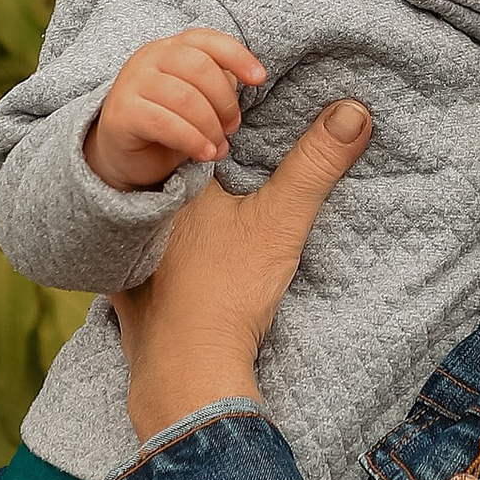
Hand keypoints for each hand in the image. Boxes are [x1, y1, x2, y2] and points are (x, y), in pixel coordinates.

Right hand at [88, 25, 268, 187]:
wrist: (123, 156)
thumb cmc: (167, 125)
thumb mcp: (198, 100)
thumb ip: (218, 85)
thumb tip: (250, 78)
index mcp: (170, 48)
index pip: (207, 39)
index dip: (237, 55)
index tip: (259, 78)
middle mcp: (149, 57)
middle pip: (199, 67)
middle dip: (225, 101)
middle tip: (232, 128)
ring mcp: (131, 83)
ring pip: (184, 97)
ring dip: (210, 126)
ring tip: (218, 147)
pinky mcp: (121, 113)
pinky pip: (164, 122)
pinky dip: (192, 140)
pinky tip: (204, 154)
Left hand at [113, 96, 371, 437]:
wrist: (186, 370)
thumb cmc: (228, 291)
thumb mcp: (281, 221)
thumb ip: (315, 164)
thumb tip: (354, 110)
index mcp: (174, 181)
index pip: (194, 133)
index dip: (221, 127)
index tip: (243, 127)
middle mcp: (141, 209)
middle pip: (173, 173)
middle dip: (197, 167)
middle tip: (229, 168)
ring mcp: (127, 250)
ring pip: (152, 214)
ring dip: (175, 209)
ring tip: (207, 213)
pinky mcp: (125, 287)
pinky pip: (137, 253)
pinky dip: (157, 249)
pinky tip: (179, 259)